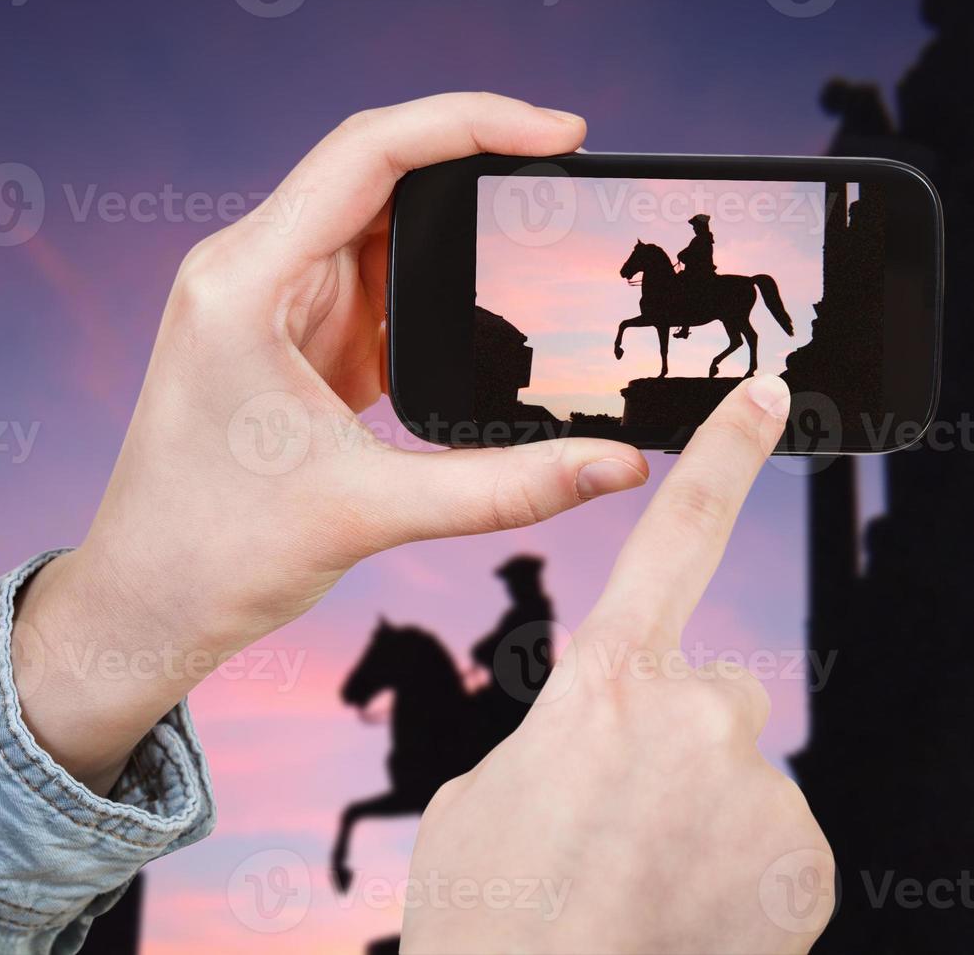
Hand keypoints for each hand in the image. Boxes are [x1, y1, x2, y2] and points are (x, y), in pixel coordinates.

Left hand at [13, 94, 650, 792]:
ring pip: (376, 226)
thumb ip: (506, 487)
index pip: (369, 154)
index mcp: (244, 284)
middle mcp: (249, 271)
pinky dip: (429, 287)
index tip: (561, 133)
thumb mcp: (372, 511)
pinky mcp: (288, 337)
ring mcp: (267, 301)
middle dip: (475, 166)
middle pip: (376, 174)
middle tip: (563, 180)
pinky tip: (478, 307)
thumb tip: (617, 464)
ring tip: (536, 240)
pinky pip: (369, 282)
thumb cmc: (215, 553)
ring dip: (453, 232)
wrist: (147, 599)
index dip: (472, 122)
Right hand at [401, 375, 835, 954]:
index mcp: (606, 681)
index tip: (767, 395)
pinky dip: (740, 868)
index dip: (725, 456)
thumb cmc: (491, 906)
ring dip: (703, 808)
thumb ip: (565, 731)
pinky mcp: (807, 865)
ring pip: (740, 770)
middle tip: (621, 811)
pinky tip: (685, 907)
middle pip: (712, 687)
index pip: (678, 536)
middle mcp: (699, 717)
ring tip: (641, 875)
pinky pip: (774, 838)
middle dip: (678, 731)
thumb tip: (602, 738)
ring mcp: (762, 792)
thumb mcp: (492, 785)